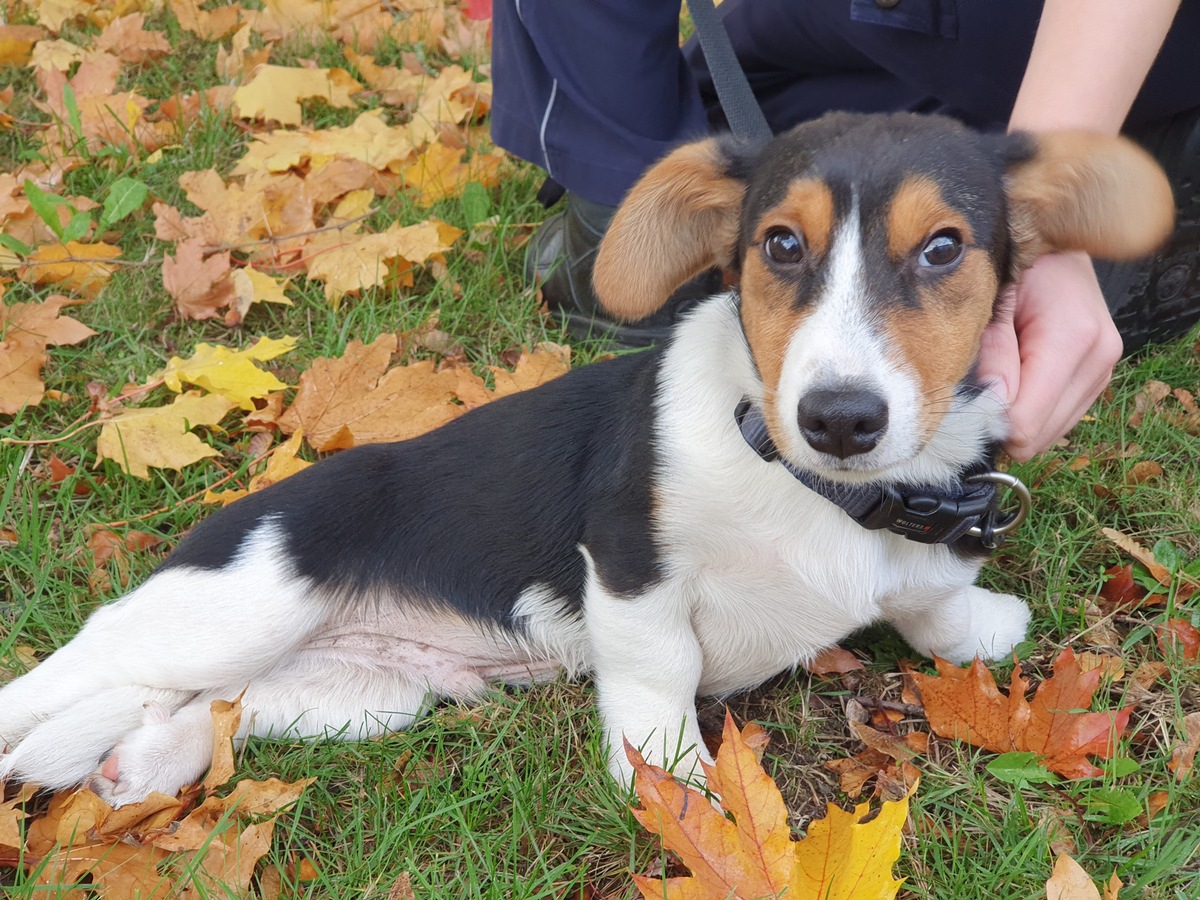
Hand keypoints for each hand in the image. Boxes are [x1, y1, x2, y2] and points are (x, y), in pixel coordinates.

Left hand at [977, 251, 1123, 460]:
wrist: (1055, 253)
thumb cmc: (1017, 269)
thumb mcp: (993, 301)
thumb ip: (992, 353)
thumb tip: (991, 405)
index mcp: (1073, 338)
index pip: (1027, 420)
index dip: (990, 421)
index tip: (966, 401)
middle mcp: (1099, 359)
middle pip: (1039, 435)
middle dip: (1003, 422)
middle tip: (980, 387)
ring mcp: (1104, 371)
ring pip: (1049, 434)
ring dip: (1019, 417)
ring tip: (1003, 375)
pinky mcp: (1100, 379)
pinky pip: (1059, 420)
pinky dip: (1034, 411)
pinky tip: (1021, 380)